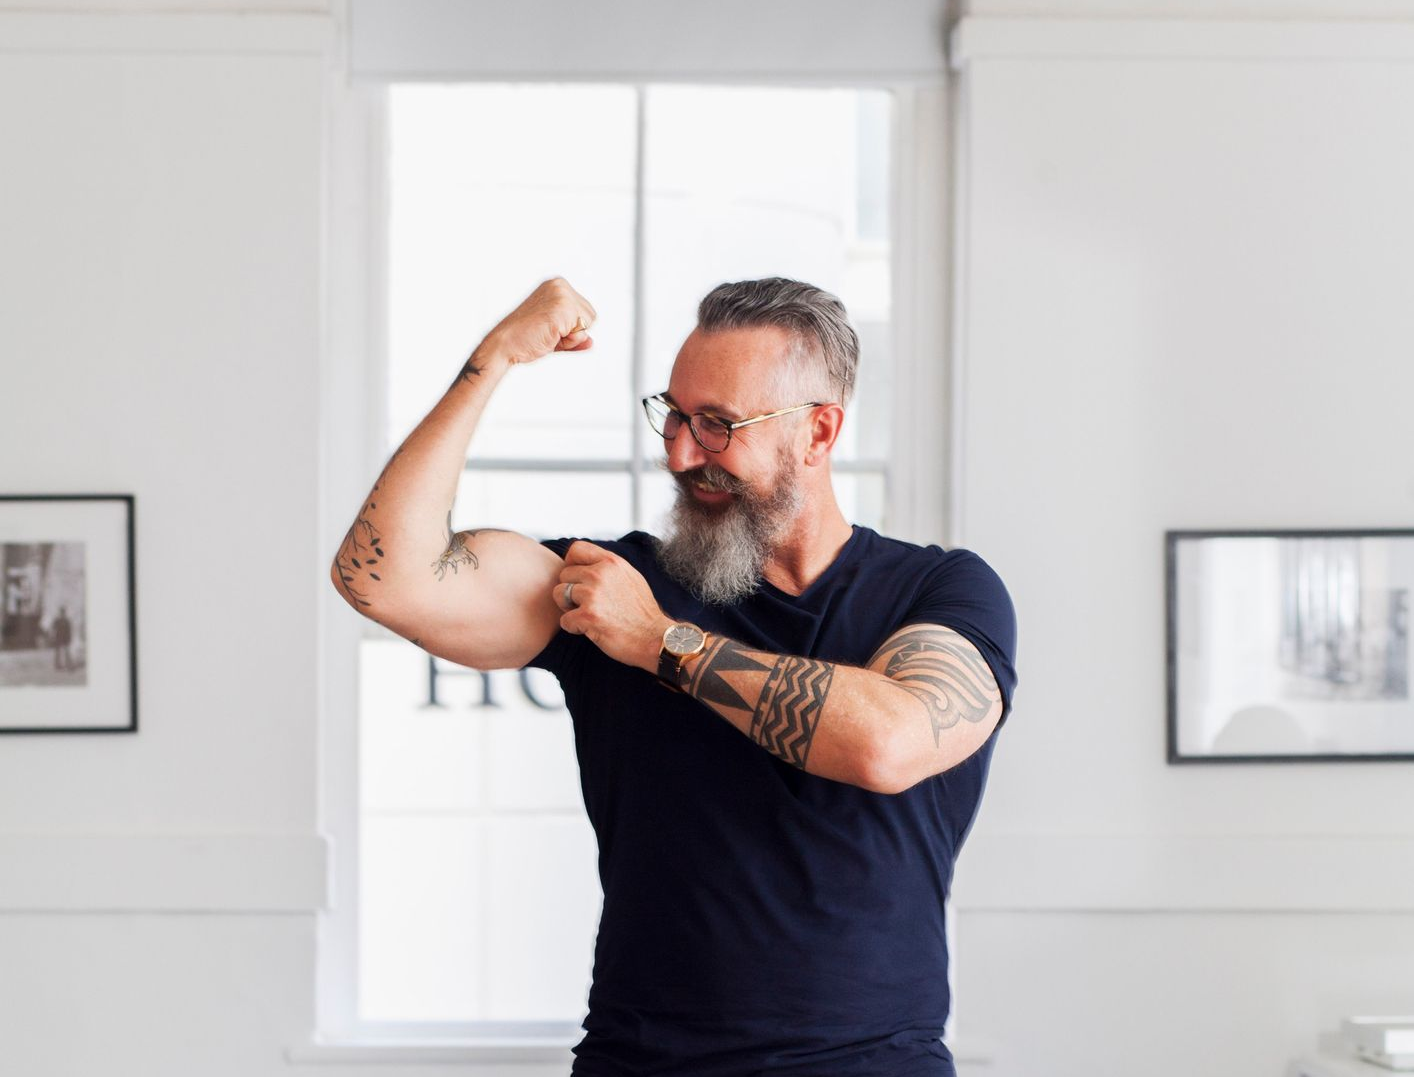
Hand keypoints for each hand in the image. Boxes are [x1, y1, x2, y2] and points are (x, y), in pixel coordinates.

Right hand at [480, 277, 597, 365]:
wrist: (504, 344)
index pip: (586, 311)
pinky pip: (582, 332)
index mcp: (557, 285)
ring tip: (548, 333)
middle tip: (548, 332)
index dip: (572, 328)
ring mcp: (561, 295)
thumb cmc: (525, 338)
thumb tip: (591, 342)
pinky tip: (549, 335)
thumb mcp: (556, 334)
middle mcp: (560, 285)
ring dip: (571, 337)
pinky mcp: (561, 308)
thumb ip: (575, 335)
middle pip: (591, 316)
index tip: (548, 327)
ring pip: (588, 324)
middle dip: (574, 331)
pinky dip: (568, 341)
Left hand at [556, 541, 672, 673]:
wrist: (654, 638)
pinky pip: (564, 620)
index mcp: (611, 562)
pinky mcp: (588, 616)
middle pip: (564, 574)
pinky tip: (590, 629)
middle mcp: (600, 573)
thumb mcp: (630, 577)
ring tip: (587, 615)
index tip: (578, 579)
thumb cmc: (643, 612)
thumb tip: (586, 564)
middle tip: (586, 604)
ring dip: (569, 608)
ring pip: (559, 594)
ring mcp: (593, 594)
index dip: (571, 564)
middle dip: (570, 590)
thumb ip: (608, 567)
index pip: (576, 549)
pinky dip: (574, 627)